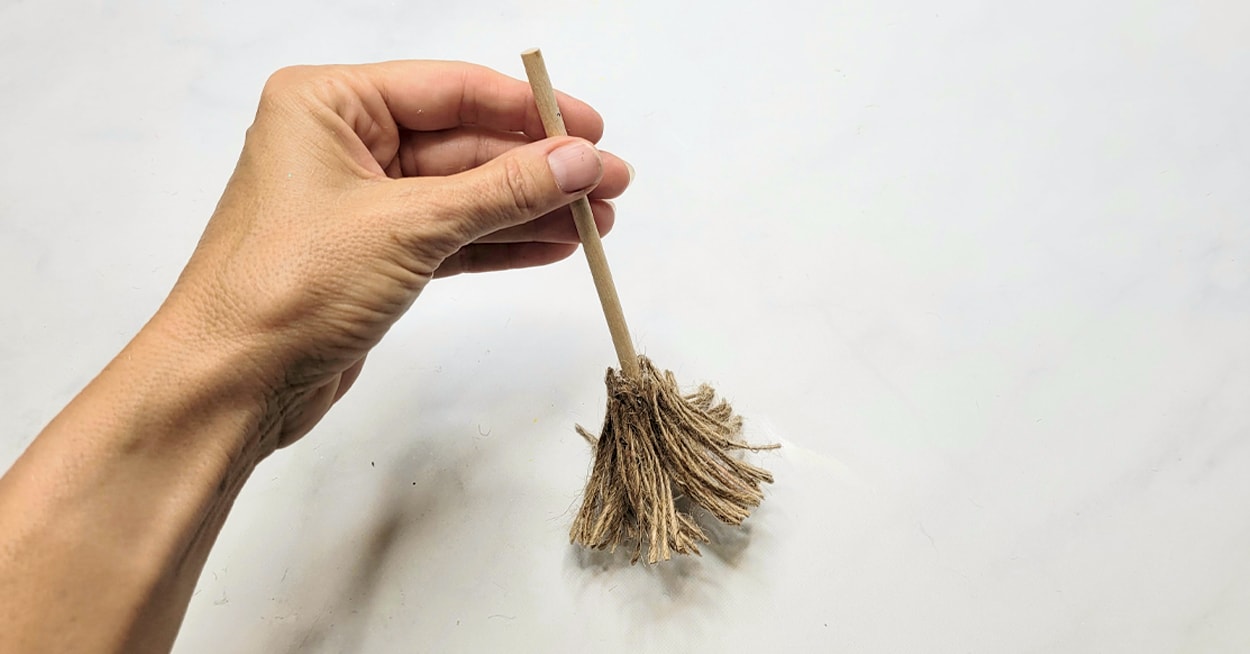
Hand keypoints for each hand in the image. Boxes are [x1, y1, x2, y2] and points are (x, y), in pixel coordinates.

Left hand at [157, 60, 631, 454]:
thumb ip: (501, 191)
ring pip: (465, 195)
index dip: (528, 111)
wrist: (229, 385)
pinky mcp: (374, 257)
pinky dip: (501, 242)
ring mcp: (360, 203)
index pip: (450, 91)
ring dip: (530, 209)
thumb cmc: (285, 289)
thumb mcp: (407, 226)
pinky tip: (553, 245)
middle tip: (609, 185)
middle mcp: (343, 144)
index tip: (591, 130)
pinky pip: (453, 236)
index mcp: (329, 104)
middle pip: (465, 144)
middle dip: (540, 169)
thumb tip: (580, 161)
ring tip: (597, 223)